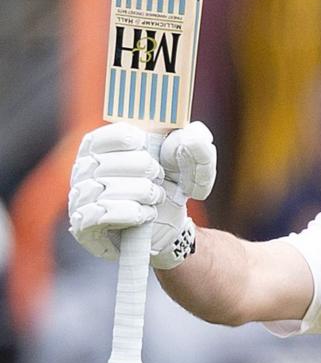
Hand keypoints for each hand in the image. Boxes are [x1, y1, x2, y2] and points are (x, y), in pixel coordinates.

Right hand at [68, 121, 215, 268]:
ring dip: (143, 193)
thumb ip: (197, 143)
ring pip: (108, 189)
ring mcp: (79, 198)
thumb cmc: (171, 185)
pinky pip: (104, 214)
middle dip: (146, 171)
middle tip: (158, 178)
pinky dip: (133, 213)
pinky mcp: (83, 226)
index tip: (149, 147)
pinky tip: (146, 214)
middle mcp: (83, 169)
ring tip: (155, 197)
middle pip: (108, 163)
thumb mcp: (192, 162)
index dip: (132, 141)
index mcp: (99, 145)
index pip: (106, 136)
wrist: (170, 226)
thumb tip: (190, 138)